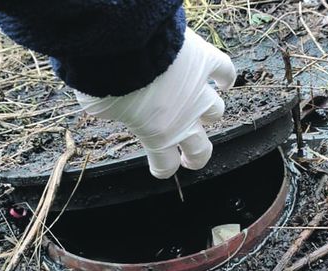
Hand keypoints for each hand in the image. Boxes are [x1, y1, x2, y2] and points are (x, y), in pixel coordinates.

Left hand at [75, 28, 236, 178]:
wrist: (125, 44)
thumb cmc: (107, 78)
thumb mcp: (101, 107)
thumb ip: (116, 115)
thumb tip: (117, 109)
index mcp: (157, 135)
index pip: (167, 165)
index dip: (163, 169)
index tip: (160, 167)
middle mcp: (184, 119)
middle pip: (201, 150)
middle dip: (196, 156)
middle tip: (191, 156)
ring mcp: (199, 92)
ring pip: (215, 112)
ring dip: (208, 114)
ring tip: (204, 112)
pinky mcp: (206, 62)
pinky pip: (225, 71)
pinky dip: (226, 77)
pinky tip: (224, 81)